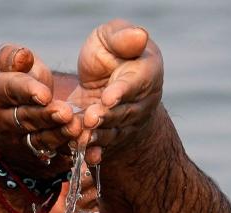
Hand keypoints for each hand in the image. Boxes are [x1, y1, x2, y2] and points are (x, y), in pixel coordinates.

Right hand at [0, 44, 81, 175]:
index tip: (45, 93)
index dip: (28, 91)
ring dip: (59, 136)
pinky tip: (82, 147)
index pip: (9, 90)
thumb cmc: (6, 79)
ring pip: (40, 140)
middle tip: (65, 113)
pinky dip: (67, 154)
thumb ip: (11, 57)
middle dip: (47, 117)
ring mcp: (16, 143)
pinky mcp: (32, 158)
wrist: (0, 117)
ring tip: (76, 127)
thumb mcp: (1, 63)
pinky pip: (52, 157)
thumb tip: (24, 57)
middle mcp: (0, 122)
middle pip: (26, 119)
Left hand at [69, 19, 163, 164]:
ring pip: (113, 132)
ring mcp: (127, 122)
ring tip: (84, 139)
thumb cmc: (111, 51)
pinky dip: (95, 152)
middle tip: (90, 119)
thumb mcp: (111, 36)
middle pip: (123, 112)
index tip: (108, 97)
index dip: (121, 91)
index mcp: (146, 73)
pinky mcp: (110, 136)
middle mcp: (141, 102)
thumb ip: (122, 37)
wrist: (106, 77)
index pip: (134, 84)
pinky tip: (87, 157)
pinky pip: (104, 146)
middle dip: (106, 117)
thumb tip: (139, 36)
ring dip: (98, 137)